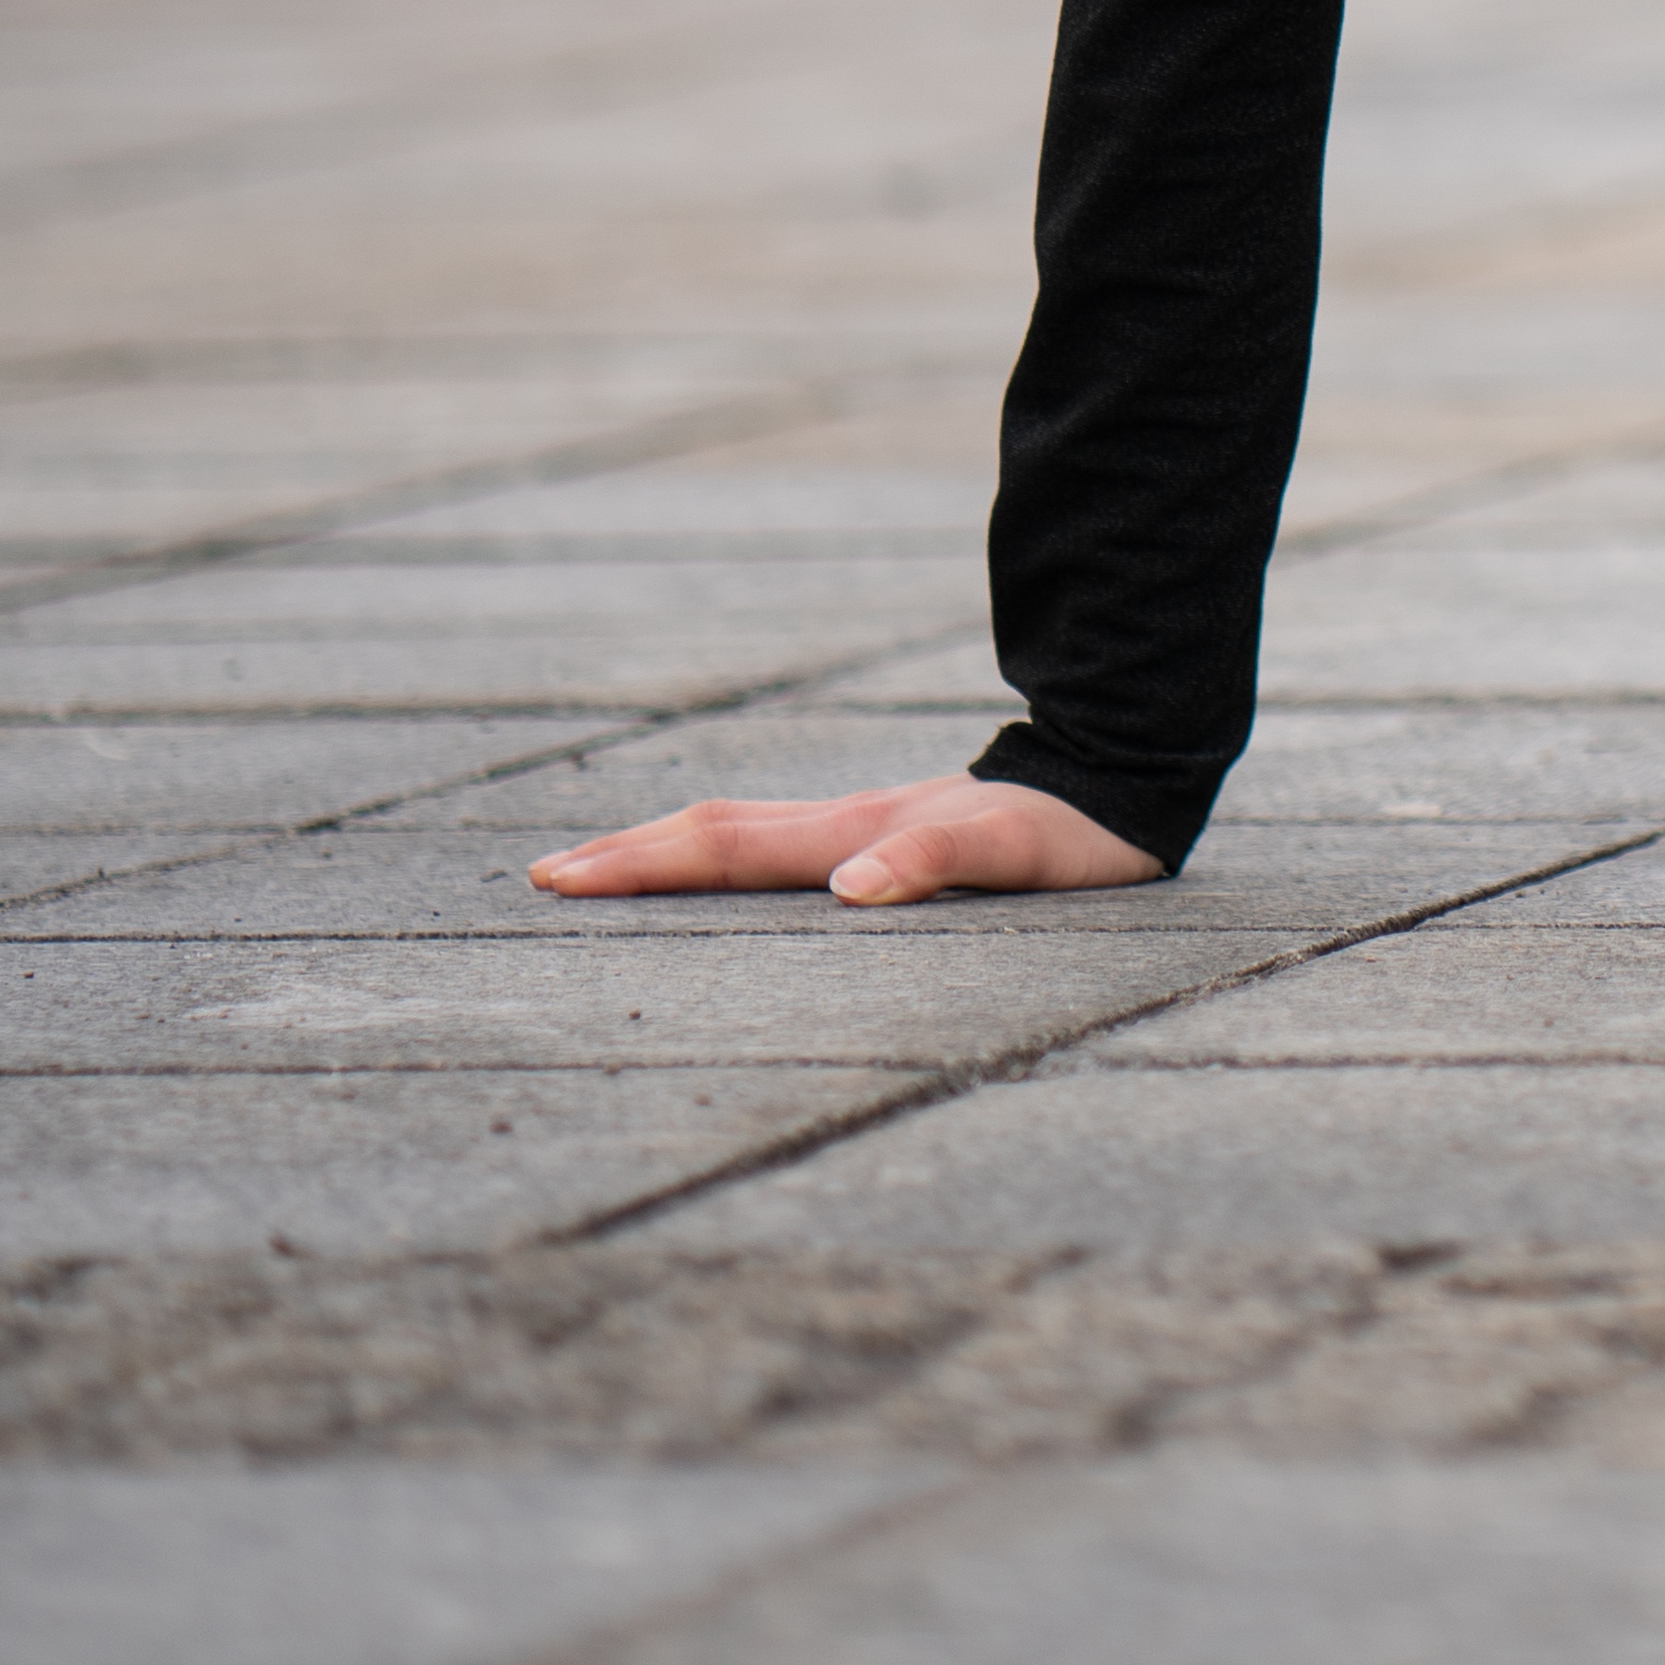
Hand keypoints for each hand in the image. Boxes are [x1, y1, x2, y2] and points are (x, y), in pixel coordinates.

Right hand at [531, 771, 1163, 908]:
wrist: (1119, 777)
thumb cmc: (1068, 833)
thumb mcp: (1013, 854)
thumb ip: (935, 862)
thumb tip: (849, 887)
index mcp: (858, 834)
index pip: (730, 851)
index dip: (646, 865)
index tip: (561, 878)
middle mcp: (847, 828)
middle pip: (720, 838)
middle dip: (631, 857)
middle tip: (544, 877)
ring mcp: (864, 827)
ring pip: (745, 836)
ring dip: (667, 852)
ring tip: (595, 869)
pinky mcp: (890, 833)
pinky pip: (790, 845)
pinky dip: (729, 855)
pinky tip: (709, 867)